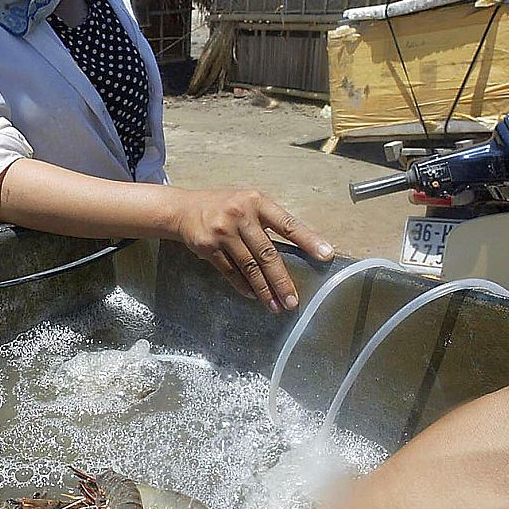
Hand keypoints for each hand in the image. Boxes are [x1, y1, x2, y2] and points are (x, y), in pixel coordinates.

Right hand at [170, 188, 333, 309]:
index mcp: (257, 202)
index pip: (287, 224)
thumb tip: (296, 253)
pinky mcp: (208, 247)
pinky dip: (243, 286)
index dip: (308, 240)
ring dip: (264, 290)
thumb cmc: (223, 207)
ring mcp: (223, 232)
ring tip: (276, 305)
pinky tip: (254, 295)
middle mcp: (241, 215)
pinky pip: (230, 272)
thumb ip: (267, 223)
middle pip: (267, 254)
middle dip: (282, 280)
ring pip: (249, 267)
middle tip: (293, 300)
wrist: (183, 209)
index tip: (325, 255)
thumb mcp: (248, 204)